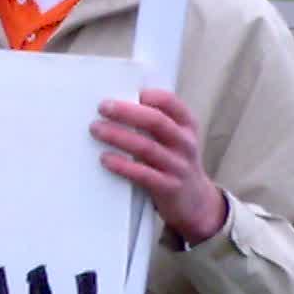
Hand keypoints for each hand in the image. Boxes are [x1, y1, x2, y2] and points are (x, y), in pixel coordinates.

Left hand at [92, 88, 227, 245]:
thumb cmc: (176, 163)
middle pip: (156, 122)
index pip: (171, 103)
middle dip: (127, 112)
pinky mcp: (168, 187)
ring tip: (96, 129)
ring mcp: (178, 166)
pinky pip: (144, 174)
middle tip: (103, 107)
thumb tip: (116, 106)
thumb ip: (154, 123)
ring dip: (119, 136)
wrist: (196, 203)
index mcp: (186, 126)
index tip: (127, 91)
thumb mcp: (174, 139)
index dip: (151, 95)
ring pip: (147, 147)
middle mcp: (185, 143)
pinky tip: (106, 159)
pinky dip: (123, 165)